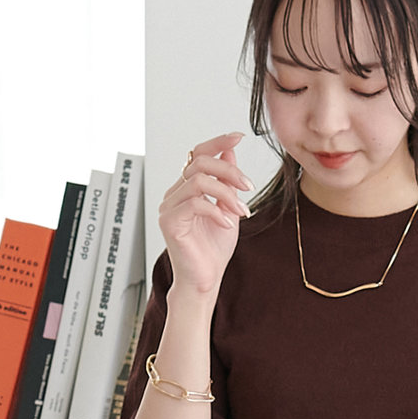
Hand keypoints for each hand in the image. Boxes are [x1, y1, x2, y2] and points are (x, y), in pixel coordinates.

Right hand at [160, 131, 252, 299]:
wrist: (205, 281)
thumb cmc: (213, 251)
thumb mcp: (228, 208)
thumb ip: (226, 182)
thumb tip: (230, 151)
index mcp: (186, 188)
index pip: (197, 154)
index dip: (217, 142)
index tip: (239, 137)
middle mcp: (175, 194)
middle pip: (200, 163)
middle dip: (229, 171)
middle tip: (248, 187)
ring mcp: (169, 207)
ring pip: (199, 181)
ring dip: (226, 193)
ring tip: (241, 210)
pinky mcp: (169, 222)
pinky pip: (195, 203)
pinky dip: (217, 211)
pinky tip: (228, 224)